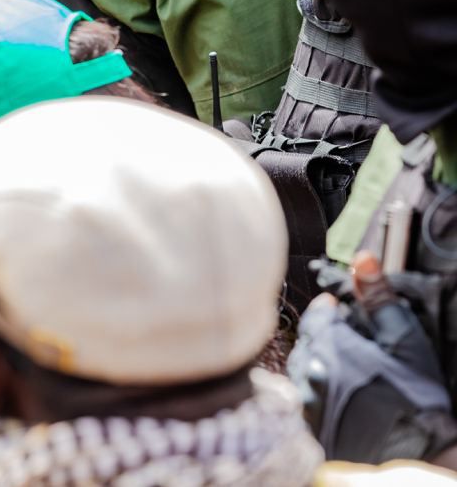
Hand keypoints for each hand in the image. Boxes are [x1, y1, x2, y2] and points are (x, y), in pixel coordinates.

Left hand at [288, 252, 456, 463]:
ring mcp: (305, 401)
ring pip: (303, 369)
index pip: (317, 316)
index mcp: (328, 348)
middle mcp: (308, 372)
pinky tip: (342, 398)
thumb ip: (380, 300)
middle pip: (308, 342)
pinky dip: (318, 391)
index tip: (340, 310)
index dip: (331, 311)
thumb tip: (363, 258)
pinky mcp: (308, 427)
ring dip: (320, 364)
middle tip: (351, 344)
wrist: (412, 460)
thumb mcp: (406, 344)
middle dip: (326, 338)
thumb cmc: (415, 402)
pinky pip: (304, 398)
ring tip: (349, 372)